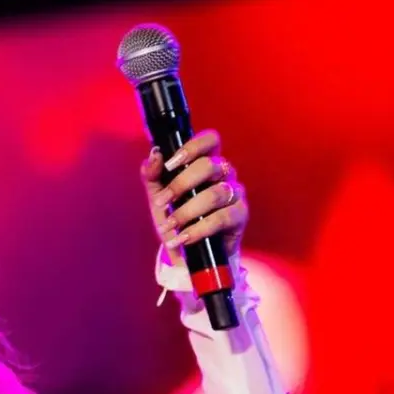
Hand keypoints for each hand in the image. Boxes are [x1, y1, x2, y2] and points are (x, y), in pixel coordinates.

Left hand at [139, 130, 248, 266]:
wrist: (187, 252)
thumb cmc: (175, 219)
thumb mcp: (158, 198)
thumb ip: (152, 175)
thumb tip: (155, 154)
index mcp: (206, 163)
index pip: (210, 140)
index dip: (192, 147)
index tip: (169, 165)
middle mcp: (224, 174)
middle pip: (209, 166)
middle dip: (180, 184)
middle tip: (161, 202)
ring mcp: (235, 193)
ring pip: (215, 193)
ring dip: (186, 211)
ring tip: (169, 226)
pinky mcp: (240, 215)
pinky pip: (222, 218)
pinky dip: (198, 230)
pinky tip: (183, 238)